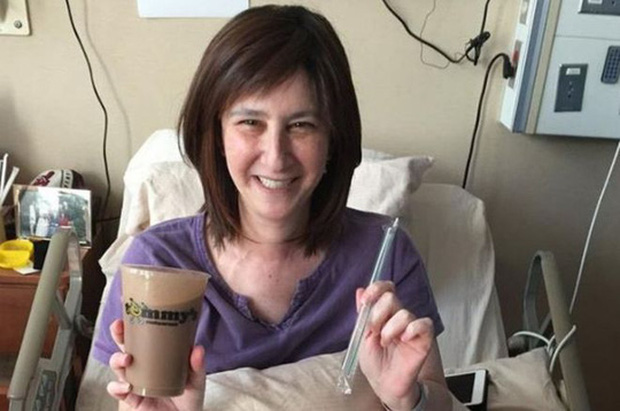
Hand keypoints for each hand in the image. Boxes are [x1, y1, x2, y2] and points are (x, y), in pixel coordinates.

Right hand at [106, 319, 205, 410]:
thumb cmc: (190, 398)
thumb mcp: (196, 380)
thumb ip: (196, 366)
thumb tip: (197, 349)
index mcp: (158, 356)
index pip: (145, 337)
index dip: (135, 324)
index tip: (131, 309)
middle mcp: (143, 366)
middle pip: (125, 346)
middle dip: (119, 335)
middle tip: (119, 327)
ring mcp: (136, 382)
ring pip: (119, 366)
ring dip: (117, 359)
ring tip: (127, 358)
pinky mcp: (132, 399)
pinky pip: (118, 391)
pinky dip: (117, 387)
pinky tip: (125, 386)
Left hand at [356, 281, 433, 410]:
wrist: (384, 384)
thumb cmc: (374, 362)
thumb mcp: (362, 336)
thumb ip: (363, 314)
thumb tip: (360, 290)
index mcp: (384, 313)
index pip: (385, 289)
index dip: (376, 288)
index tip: (365, 300)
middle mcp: (399, 316)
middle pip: (391, 298)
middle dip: (377, 314)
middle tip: (373, 331)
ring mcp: (412, 326)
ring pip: (404, 313)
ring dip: (390, 329)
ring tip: (385, 342)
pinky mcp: (425, 339)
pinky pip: (424, 324)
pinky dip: (412, 330)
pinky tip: (403, 340)